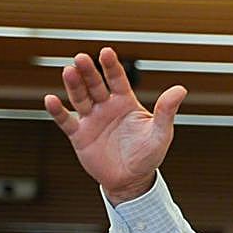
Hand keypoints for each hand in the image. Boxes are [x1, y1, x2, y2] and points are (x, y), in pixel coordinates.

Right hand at [43, 47, 187, 202]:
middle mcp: (106, 107)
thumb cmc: (148, 155)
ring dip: (74, 85)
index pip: (117, 79)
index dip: (111, 66)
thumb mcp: (160, 133)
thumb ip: (166, 111)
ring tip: (68, 71)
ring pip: (80, 98)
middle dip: (89, 72)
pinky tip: (51, 100)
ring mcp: (91, 119)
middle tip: (81, 58)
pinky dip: (58, 111)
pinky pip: (66, 121)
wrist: (132, 180)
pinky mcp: (79, 135)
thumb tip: (181, 89)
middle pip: (95, 85)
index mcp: (125, 102)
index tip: (106, 52)